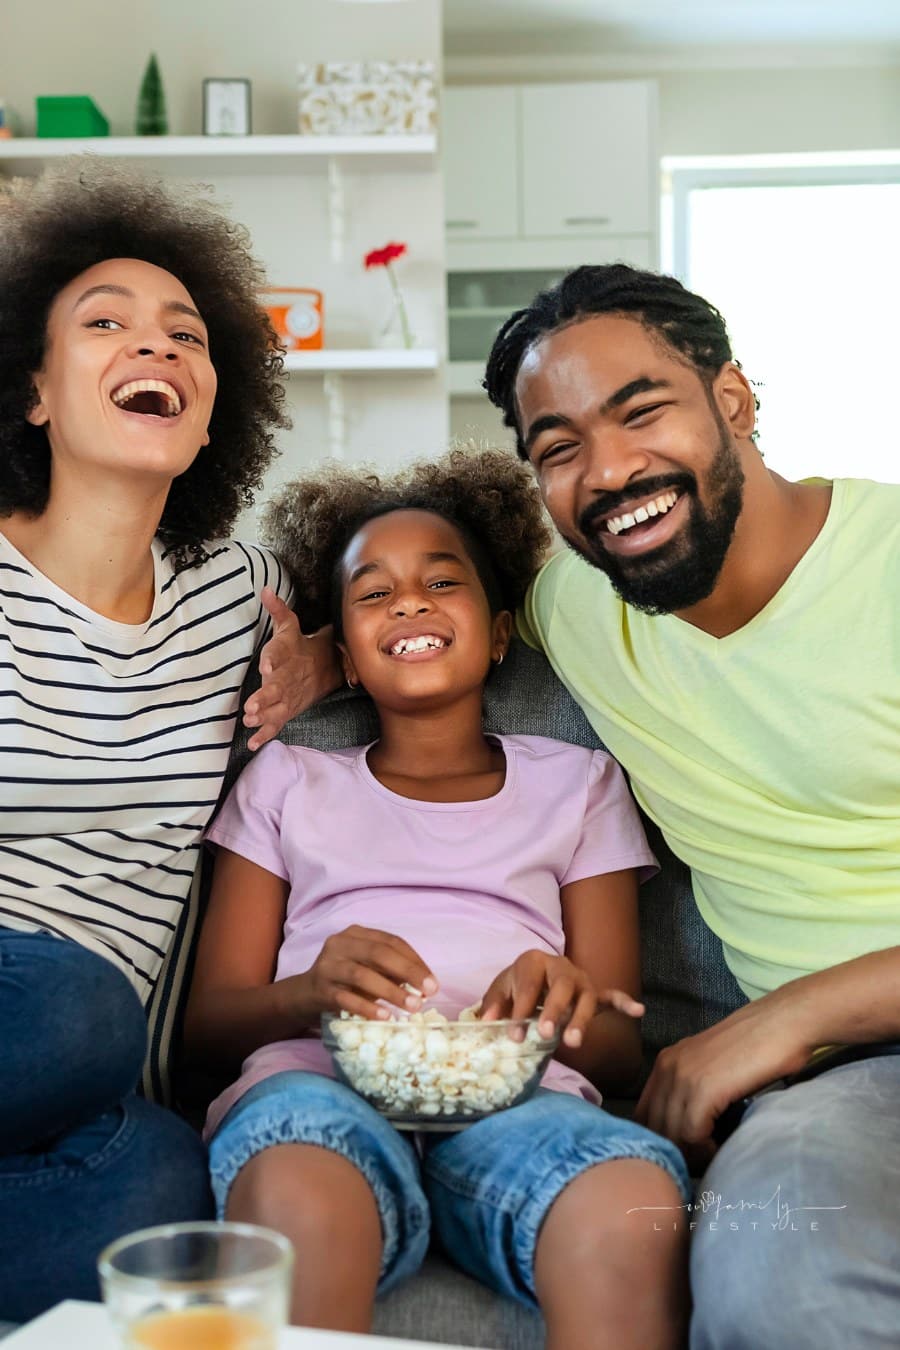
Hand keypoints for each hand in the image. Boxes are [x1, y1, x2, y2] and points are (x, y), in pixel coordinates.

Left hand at [243, 590, 341, 750]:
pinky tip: (253, 743)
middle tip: (251, 705)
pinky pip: (278, 723)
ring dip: (264, 716)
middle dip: (265, 697)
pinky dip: (266, 734)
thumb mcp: (290, 626)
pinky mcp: (288, 709)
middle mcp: (290, 676)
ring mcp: (290, 695)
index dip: (273, 660)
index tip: (265, 667)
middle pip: (278, 687)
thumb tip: (265, 590)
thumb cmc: (300, 645)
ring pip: (278, 707)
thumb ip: (278, 610)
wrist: (327, 666)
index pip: (280, 654)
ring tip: (250, 721)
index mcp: (288, 653)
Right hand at [291, 925, 438, 1020]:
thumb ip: (391, 971)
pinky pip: (346, 998)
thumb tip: (424, 985)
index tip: (432, 981)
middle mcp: (340, 944)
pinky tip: (385, 1017)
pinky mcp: (320, 989)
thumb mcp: (368, 968)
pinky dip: (367, 1007)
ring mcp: (328, 966)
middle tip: (429, 992)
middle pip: (378, 954)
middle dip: (407, 972)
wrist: (304, 996)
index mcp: (356, 934)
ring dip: (391, 991)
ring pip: (363, 975)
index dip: (414, 961)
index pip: (391, 942)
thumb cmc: (345, 980)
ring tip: (412, 1006)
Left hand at [479, 950, 643, 1047]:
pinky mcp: (594, 991)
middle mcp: (561, 967)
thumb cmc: (518, 983)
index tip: (513, 1035)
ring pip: (585, 997)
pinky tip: (638, 1010)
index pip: (528, 985)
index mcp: (534, 961)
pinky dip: (624, 1003)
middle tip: (544, 1033)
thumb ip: (495, 1003)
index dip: (520, 1010)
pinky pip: (611, 996)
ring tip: (572, 1042)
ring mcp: (581, 980)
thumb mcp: (502, 988)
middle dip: (553, 1011)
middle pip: (561, 987)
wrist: (536, 971)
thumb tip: (487, 1021)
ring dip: (580, 1019)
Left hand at [634, 988, 815, 1154]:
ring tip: (712, 1156)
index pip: (644, 1114)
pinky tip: (720, 1149)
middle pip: (654, 1127)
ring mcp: (684, 1076)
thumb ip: (692, 1089)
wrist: (783, 1023)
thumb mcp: (711, 1066)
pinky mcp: (704, 1088)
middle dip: (675, 1151)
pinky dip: (706, 1150)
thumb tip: (685, 1132)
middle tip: (700, 1162)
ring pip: (671, 1134)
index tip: (685, 1152)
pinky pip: (692, 1134)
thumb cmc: (757, 1047)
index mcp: (666, 1061)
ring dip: (691, 1154)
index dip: (661, 1139)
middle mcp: (668, 1067)